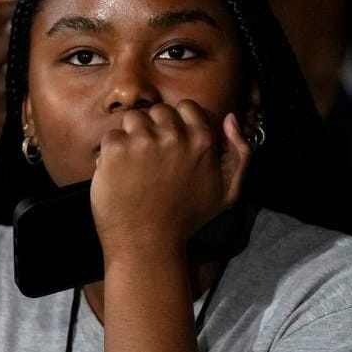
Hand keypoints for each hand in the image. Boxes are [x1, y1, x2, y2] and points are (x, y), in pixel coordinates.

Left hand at [90, 103, 251, 264]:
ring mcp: (143, 141)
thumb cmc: (187, 219)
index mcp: (202, 140)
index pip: (186, 107)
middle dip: (153, 129)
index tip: (171, 143)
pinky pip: (112, 136)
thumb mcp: (227, 192)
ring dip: (131, 137)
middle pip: (158, 111)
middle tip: (151, 159)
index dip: (177, 123)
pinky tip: (120, 174)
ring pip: (133, 119)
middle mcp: (174, 135)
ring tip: (134, 165)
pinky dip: (111, 153)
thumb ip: (240, 153)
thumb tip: (230, 118)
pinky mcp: (116, 149)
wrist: (147, 244)